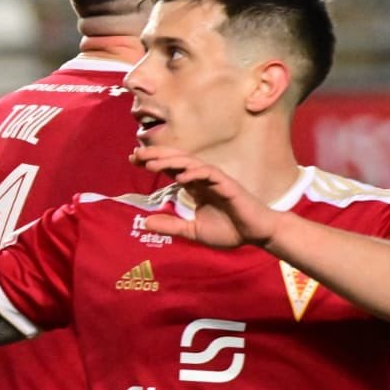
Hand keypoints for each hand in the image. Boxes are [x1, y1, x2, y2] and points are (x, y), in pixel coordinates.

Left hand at [131, 147, 280, 248]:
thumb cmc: (229, 230)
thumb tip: (145, 223)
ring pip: (190, 163)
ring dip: (169, 161)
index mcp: (195, 186)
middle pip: (176, 159)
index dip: (152, 161)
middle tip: (135, 154)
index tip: (132, 159)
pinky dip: (194, 174)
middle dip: (156, 154)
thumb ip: (172, 226)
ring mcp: (215, 179)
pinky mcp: (228, 185)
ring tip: (150, 163)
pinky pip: (209, 174)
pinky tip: (180, 177)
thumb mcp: (193, 231)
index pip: (170, 168)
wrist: (257, 235)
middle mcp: (203, 178)